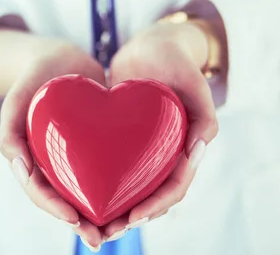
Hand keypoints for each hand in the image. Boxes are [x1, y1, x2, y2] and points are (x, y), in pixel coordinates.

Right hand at [0, 37, 106, 250]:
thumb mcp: (16, 98)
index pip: (39, 190)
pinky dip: (120, 187)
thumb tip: (21, 168)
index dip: (54, 207)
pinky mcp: (97, 149)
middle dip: (82, 222)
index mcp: (29, 159)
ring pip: (88, 192)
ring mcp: (74, 158)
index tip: (74, 219)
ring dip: (103, 213)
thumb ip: (9, 131)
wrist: (62, 58)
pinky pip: (107, 171)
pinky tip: (139, 195)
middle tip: (100, 239)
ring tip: (122, 228)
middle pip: (65, 199)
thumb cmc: (34, 76)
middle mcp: (52, 163)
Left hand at [102, 21, 218, 239]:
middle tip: (104, 233)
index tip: (133, 217)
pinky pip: (110, 169)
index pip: (174, 188)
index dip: (156, 206)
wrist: (149, 46)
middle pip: (149, 197)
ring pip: (129, 189)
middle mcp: (164, 155)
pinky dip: (98, 184)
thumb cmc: (174, 60)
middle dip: (129, 218)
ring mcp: (143, 150)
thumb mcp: (192, 81)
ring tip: (86, 224)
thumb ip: (204, 112)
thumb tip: (199, 148)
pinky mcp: (121, 142)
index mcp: (186, 149)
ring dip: (111, 209)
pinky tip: (75, 192)